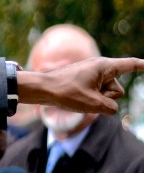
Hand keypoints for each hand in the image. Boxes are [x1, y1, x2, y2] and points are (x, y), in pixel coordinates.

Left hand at [19, 57, 143, 113]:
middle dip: (107, 97)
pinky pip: (96, 95)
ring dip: (96, 100)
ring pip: (106, 95)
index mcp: (103, 66)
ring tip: (77, 96)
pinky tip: (76, 98)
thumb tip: (110, 107)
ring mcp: (91, 75)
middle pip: (117, 89)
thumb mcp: (92, 104)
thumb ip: (110, 107)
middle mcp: (99, 68)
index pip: (130, 65)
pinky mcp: (84, 82)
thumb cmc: (64, 92)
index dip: (142, 66)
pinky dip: (90, 100)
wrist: (40, 89)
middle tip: (85, 95)